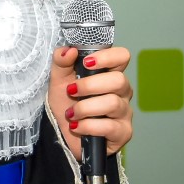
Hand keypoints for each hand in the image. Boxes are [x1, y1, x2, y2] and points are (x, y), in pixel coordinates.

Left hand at [49, 45, 133, 160]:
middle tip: (71, 91)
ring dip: (84, 108)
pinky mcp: (123, 133)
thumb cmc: (66, 103)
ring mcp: (125, 112)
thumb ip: (61, 61)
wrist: (61, 132)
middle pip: (119, 80)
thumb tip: (69, 50)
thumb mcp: (58, 80)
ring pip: (112, 103)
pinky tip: (77, 127)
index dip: (107, 57)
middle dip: (89, 86)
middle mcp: (122, 91)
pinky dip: (87, 126)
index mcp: (109, 73)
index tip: (86, 62)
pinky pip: (110, 127)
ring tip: (71, 114)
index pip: (122, 56)